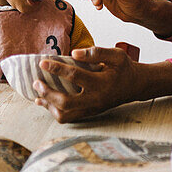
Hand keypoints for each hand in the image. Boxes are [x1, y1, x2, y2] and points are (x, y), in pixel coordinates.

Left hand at [33, 45, 171, 122]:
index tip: (42, 62)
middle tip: (37, 82)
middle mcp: (96, 99)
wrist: (135, 86)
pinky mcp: (89, 113)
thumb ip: (96, 52)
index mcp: (102, 82)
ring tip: (38, 95)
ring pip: (65, 115)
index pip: (75, 75)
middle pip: (66, 101)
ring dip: (49, 105)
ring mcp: (92, 109)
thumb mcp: (115, 55)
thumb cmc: (123, 68)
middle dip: (48, 92)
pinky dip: (55, 111)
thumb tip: (74, 53)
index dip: (57, 68)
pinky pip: (68, 118)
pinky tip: (47, 102)